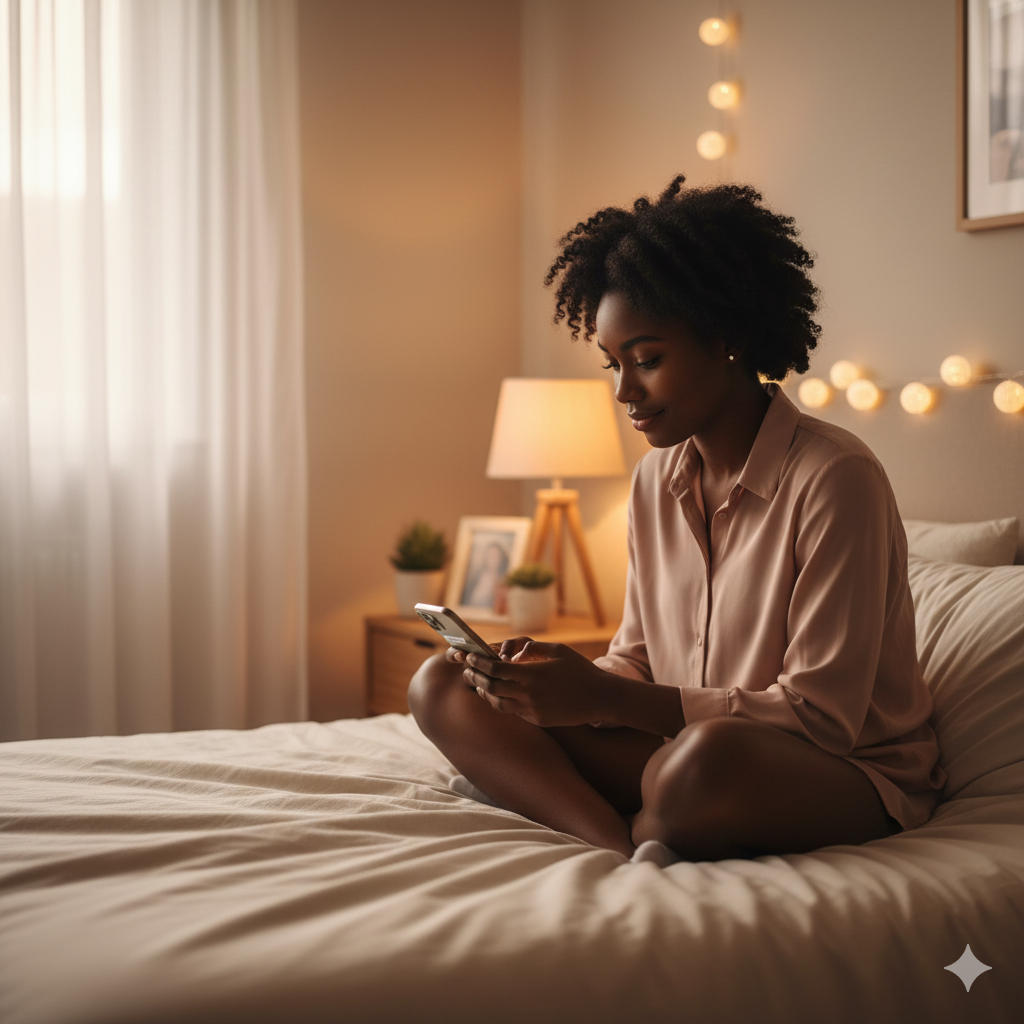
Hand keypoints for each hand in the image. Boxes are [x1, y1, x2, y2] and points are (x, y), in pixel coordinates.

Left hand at [459, 639, 613, 727]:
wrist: (601, 698)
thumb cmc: (580, 670)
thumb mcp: (559, 650)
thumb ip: (533, 648)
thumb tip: (513, 652)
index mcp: (532, 673)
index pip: (495, 669)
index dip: (479, 662)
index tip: (470, 657)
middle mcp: (529, 693)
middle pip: (491, 687)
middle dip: (475, 677)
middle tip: (467, 670)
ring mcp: (533, 709)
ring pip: (498, 704)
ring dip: (485, 693)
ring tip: (480, 684)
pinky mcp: (538, 720)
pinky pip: (514, 711)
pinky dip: (504, 702)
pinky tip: (501, 695)